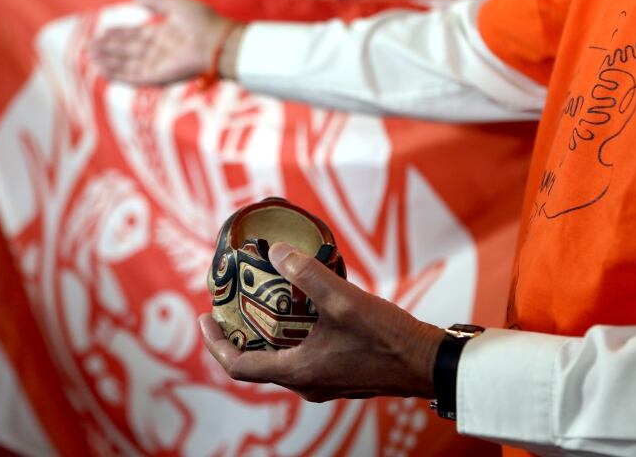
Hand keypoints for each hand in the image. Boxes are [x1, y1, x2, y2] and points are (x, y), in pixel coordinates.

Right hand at [90, 0, 237, 84]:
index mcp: (164, 35)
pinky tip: (103, 70)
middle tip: (89, 45)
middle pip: (128, 51)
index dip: (119, 34)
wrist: (216, 42)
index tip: (102, 31)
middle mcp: (160, 52)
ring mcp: (159, 66)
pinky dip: (118, 75)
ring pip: (128, 64)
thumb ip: (155, 2)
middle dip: (109, 48)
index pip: (136, 36)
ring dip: (109, 61)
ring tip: (90, 56)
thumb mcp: (176, 5)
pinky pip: (134, 78)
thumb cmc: (203, 22)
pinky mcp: (159, 78)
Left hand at [199, 242, 444, 401]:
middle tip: (232, 307)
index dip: (216, 343)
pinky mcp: (341, 375)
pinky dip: (290, 338)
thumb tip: (277, 251)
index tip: (206, 318)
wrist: (429, 362)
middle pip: (257, 365)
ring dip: (265, 336)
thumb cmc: (387, 338)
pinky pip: (303, 358)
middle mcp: (307, 383)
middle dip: (239, 336)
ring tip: (262, 305)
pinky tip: (302, 313)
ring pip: (281, 361)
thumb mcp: (343, 300)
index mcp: (299, 372)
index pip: (239, 367)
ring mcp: (325, 382)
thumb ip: (308, 275)